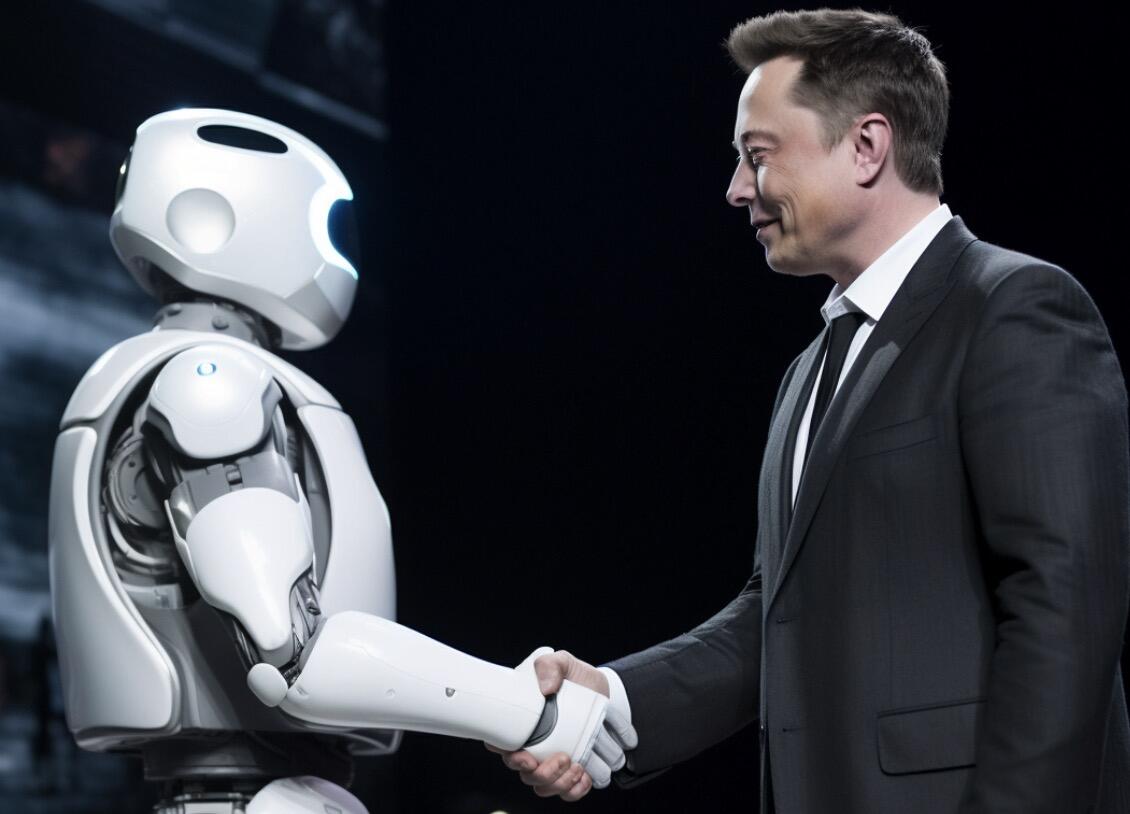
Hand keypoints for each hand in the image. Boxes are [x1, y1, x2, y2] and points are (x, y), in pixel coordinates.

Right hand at [485, 649, 636, 800]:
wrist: (605, 691)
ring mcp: (552, 759)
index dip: (505, 754)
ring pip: (543, 786)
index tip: (523, 754)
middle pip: (524, 772)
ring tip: (576, 766)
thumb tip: (546, 687)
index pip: (499, 744)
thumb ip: (549, 665)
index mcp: (523, 722)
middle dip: (540, 773)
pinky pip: (567, 792)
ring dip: (558, 783)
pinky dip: (574, 791)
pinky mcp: (571, 769)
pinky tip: (584, 777)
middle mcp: (533, 746)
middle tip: (561, 758)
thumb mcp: (562, 662)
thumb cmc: (576, 678)